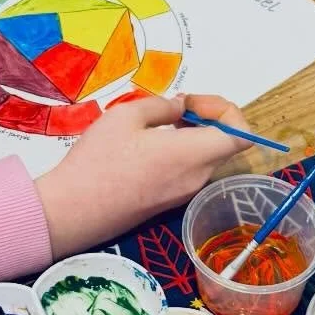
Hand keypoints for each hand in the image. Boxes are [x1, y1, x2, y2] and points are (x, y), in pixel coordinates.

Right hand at [34, 93, 251, 257]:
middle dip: (205, 118)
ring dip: (191, 135)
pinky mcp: (168, 203)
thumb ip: (162, 106)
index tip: (191, 103)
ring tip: (155, 124)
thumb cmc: (99, 160)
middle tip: (172, 108)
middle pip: (223, 144)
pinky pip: (188, 171)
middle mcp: (197, 178)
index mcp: (193, 154)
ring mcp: (184, 195)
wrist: (73, 211)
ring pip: (205, 157)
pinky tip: (146, 146)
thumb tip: (181, 107)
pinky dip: (180, 153)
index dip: (225, 110)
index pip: (241, 135)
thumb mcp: (126, 116)